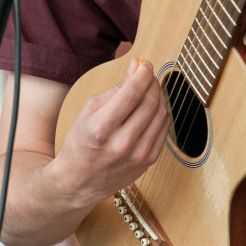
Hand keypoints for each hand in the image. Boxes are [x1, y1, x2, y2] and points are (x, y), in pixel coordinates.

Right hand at [60, 57, 170, 200]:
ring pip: (161, 114)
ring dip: (159, 95)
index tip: (144, 63)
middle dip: (152, 82)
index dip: (142, 73)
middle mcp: (122, 143)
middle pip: (149, 102)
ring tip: (150, 88)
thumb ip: (116, 88)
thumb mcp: (90, 110)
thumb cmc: (81, 142)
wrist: (80, 181)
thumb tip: (136, 66)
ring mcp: (138, 154)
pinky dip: (161, 112)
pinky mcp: (149, 161)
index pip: (131, 93)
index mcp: (102, 128)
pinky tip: (152, 107)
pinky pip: (164, 129)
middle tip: (148, 74)